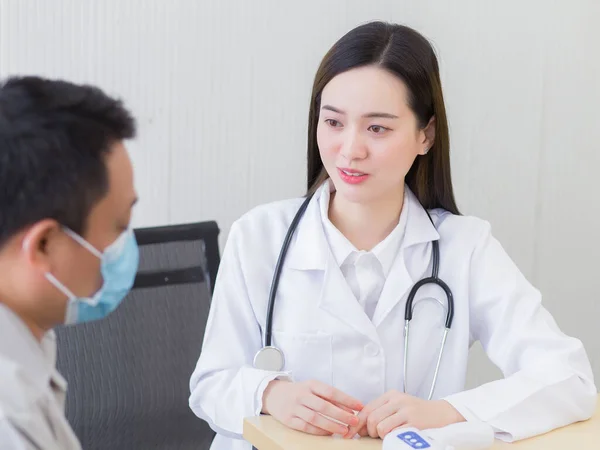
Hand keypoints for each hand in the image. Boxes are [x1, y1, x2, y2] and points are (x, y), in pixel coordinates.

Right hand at [262, 379, 362, 435]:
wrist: (274, 395)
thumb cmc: (300, 392)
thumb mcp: (314, 389)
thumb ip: (330, 398)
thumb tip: (350, 408)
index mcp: (311, 385)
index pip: (331, 392)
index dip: (346, 399)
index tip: (360, 406)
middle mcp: (302, 395)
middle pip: (324, 406)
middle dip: (341, 414)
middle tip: (354, 421)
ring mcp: (294, 408)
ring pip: (315, 418)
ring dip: (332, 425)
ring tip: (344, 430)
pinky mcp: (289, 420)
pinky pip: (306, 427)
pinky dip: (319, 431)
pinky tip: (329, 433)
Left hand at [344, 390, 464, 438]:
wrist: (443, 413)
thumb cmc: (418, 413)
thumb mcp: (398, 407)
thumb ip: (380, 413)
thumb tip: (358, 427)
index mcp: (391, 395)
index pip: (366, 409)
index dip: (356, 423)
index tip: (350, 433)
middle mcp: (397, 400)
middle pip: (371, 418)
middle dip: (370, 431)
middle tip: (376, 435)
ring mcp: (406, 410)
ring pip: (380, 426)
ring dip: (381, 436)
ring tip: (389, 435)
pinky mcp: (414, 422)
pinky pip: (393, 432)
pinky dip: (391, 437)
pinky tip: (397, 435)